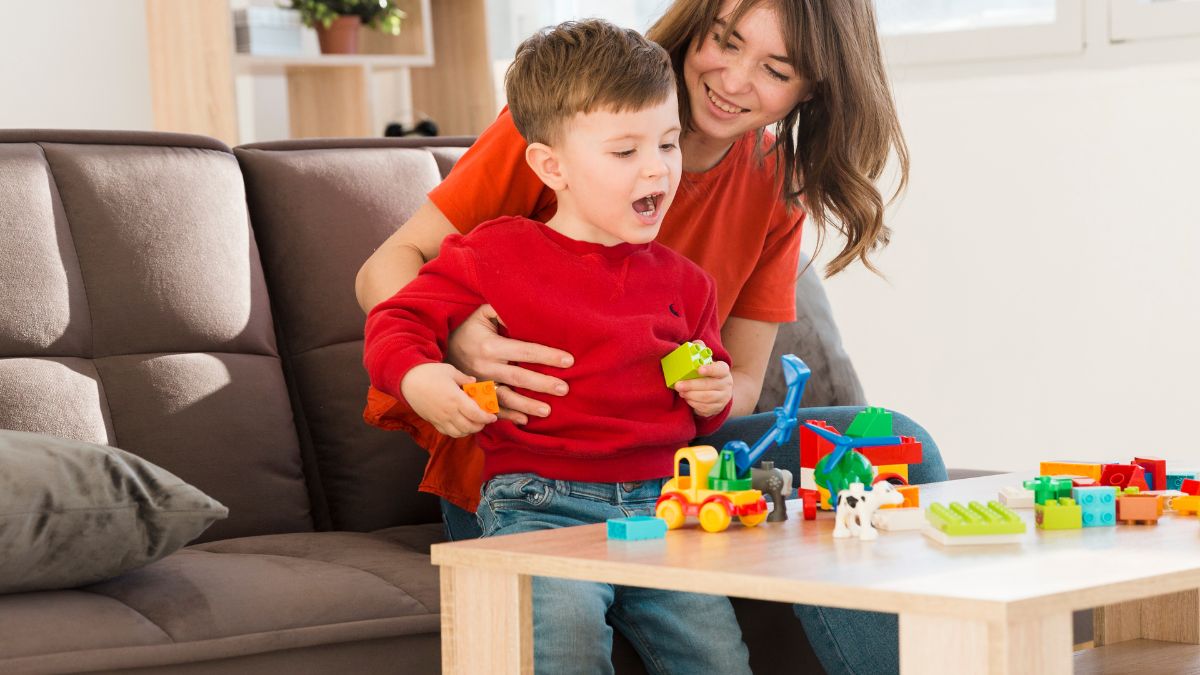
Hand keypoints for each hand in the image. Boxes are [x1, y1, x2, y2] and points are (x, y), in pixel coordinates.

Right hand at [400, 363, 497, 436]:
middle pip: (470, 427)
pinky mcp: (433, 421)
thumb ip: (464, 379)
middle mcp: (448, 412)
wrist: (407, 380)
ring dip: (470, 430)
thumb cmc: (428, 372)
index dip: (487, 418)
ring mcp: (440, 418)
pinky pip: (448, 432)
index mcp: (455, 398)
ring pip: (459, 433)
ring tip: (474, 422)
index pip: (476, 415)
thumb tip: (474, 383)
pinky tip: (461, 425)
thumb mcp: (450, 371)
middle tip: (485, 419)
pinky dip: (457, 432)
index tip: (492, 416)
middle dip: (481, 425)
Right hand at [446, 304, 573, 424]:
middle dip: (543, 384)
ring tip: (548, 411)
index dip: (547, 356)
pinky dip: (508, 416)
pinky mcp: (475, 396)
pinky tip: (524, 421)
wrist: (439, 351)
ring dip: (527, 405)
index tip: (568, 361)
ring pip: (506, 398)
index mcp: (490, 347)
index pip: (524, 352)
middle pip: (519, 378)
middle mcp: (485, 368)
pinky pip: (492, 408)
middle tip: (564, 389)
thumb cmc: (468, 330)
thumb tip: (525, 313)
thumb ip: (501, 311)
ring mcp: (480, 385)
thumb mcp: (482, 315)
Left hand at [673, 359, 732, 417]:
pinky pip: (704, 407)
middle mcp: (726, 384)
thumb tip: (695, 346)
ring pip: (706, 398)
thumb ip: (701, 354)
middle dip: (692, 385)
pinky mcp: (717, 408)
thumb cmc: (709, 375)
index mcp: (724, 371)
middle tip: (678, 385)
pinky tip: (687, 398)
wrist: (719, 392)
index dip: (710, 369)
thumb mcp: (707, 363)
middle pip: (709, 385)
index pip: (719, 369)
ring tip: (681, 392)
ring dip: (691, 395)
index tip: (699, 369)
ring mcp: (723, 398)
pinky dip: (693, 403)